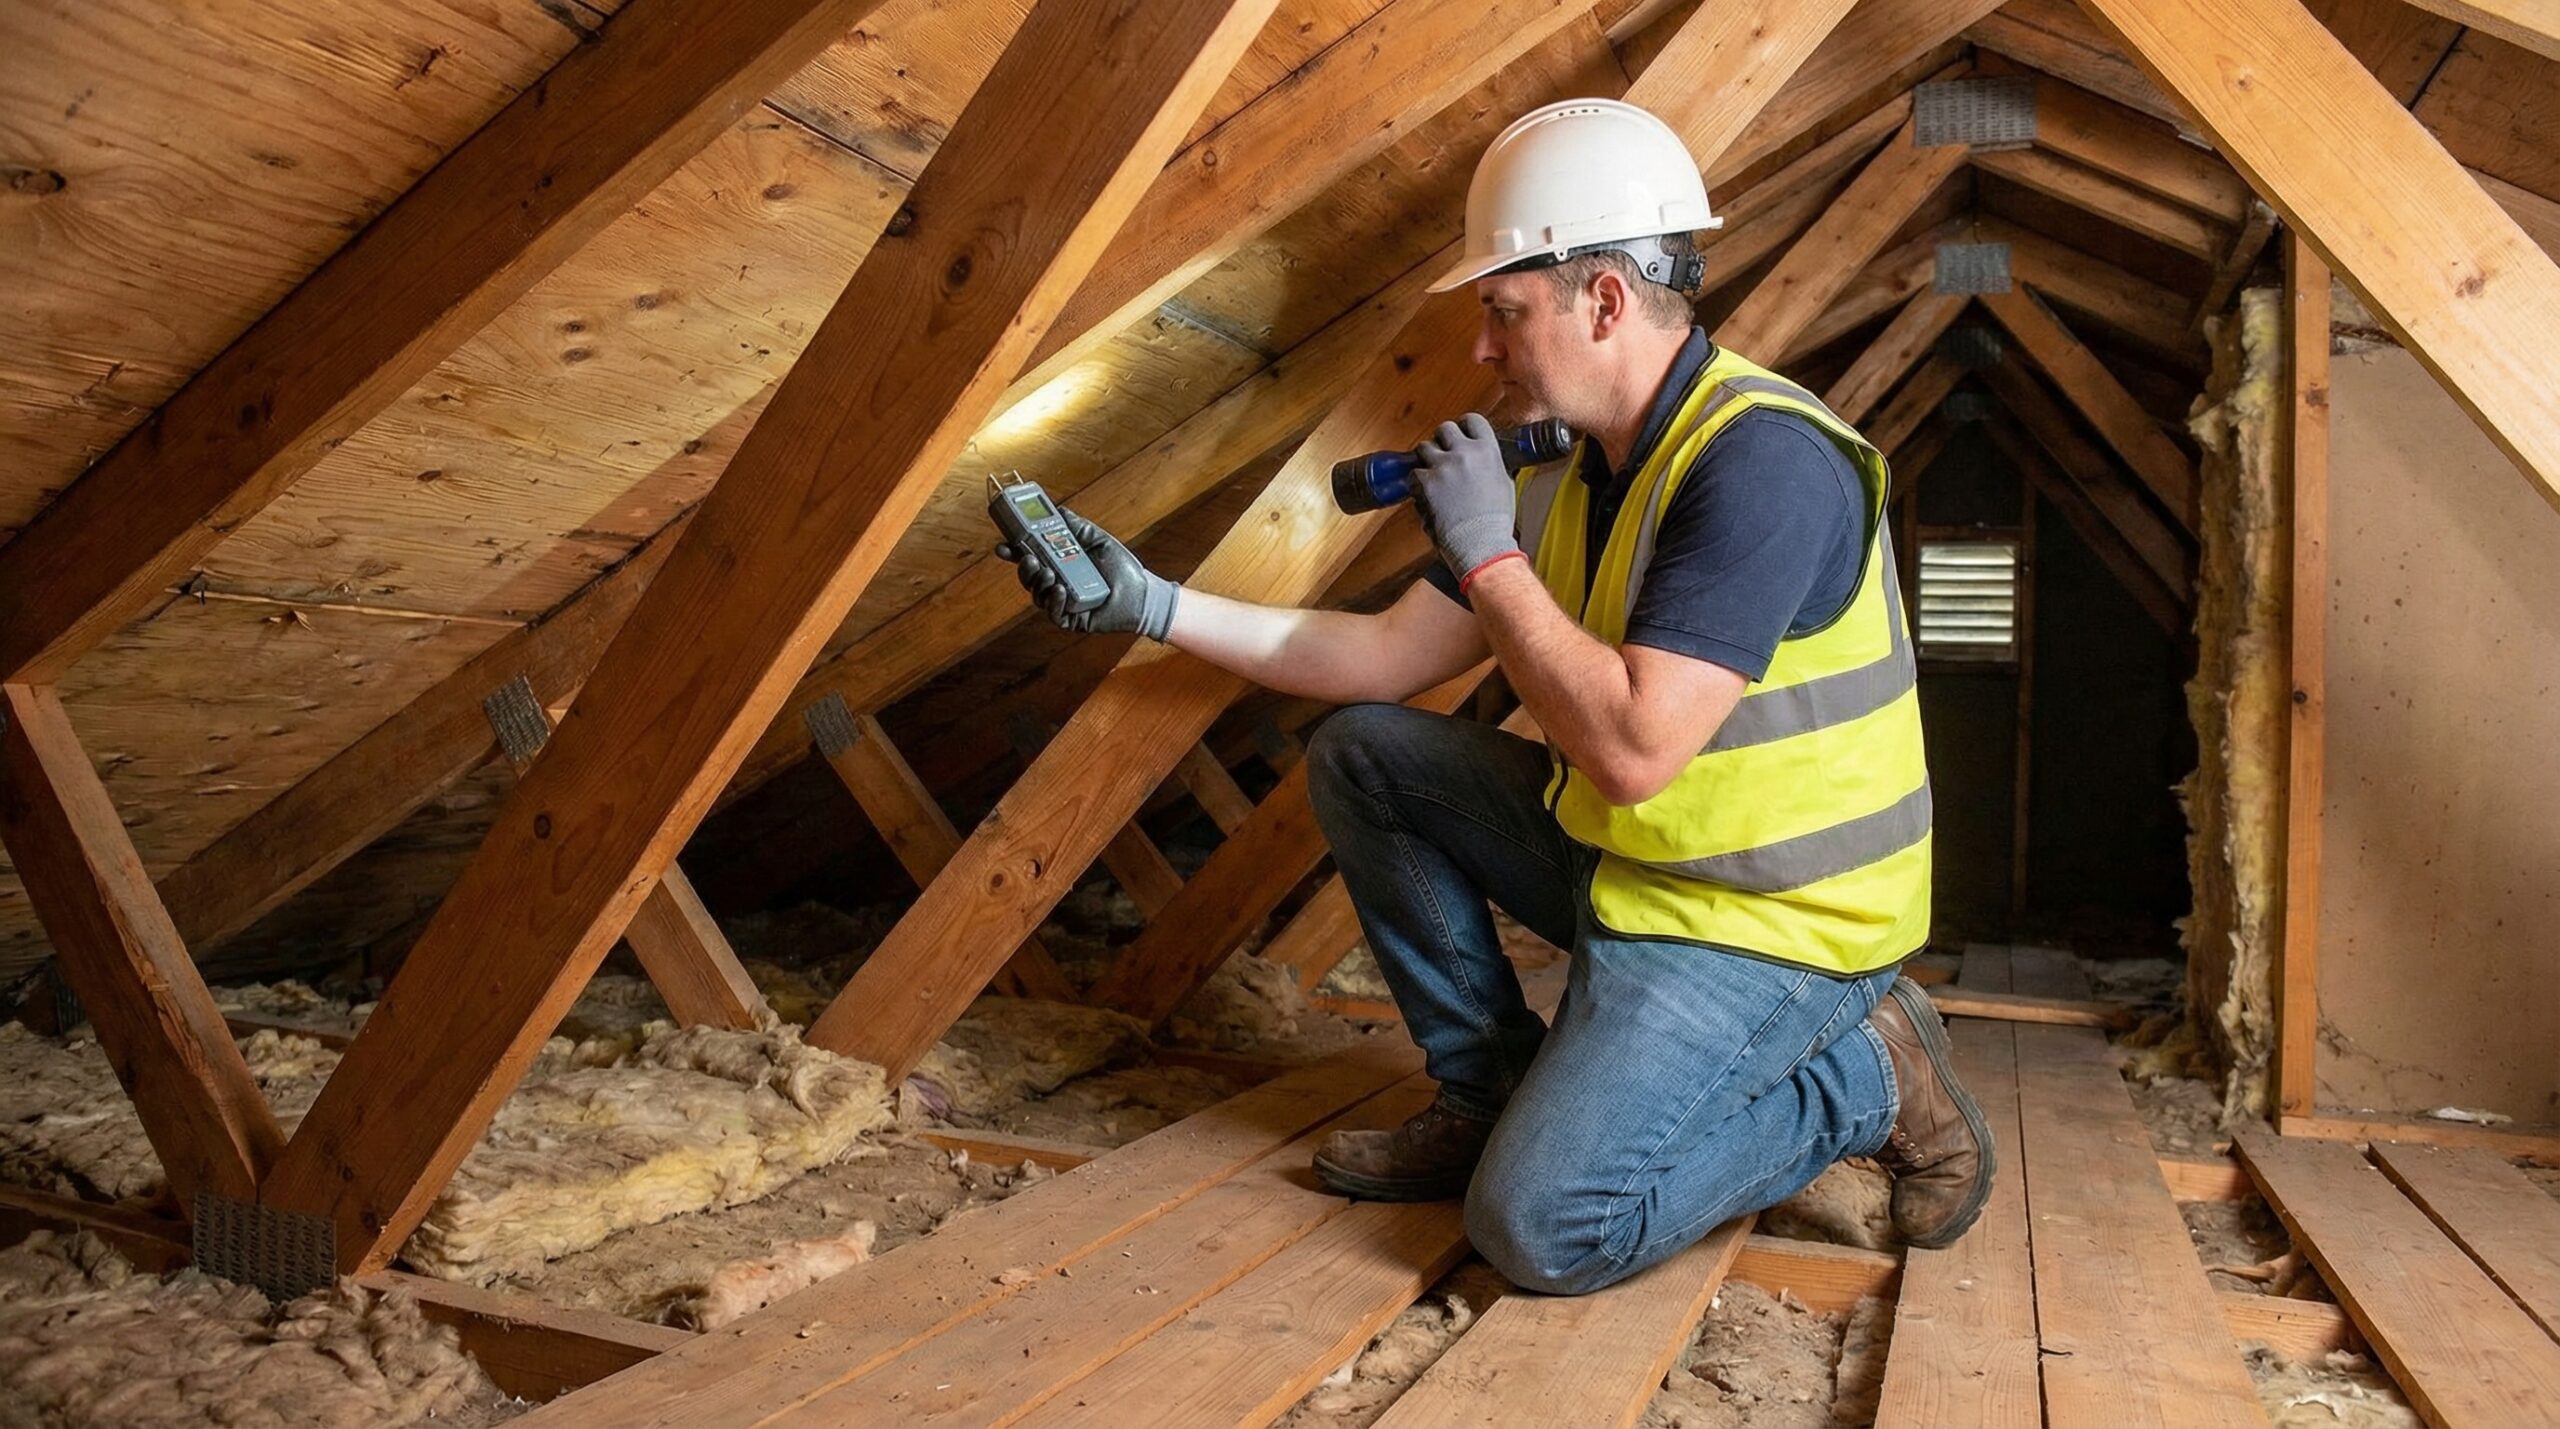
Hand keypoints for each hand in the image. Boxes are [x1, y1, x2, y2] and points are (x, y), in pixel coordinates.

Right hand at [990, 503, 1179, 639]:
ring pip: (1037, 594)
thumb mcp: (1097, 540)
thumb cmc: (1121, 568)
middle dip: (1023, 566)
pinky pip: (1053, 613)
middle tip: (1027, 557)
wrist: (1142, 593)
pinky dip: (1052, 601)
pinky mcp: (1071, 620)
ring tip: (1048, 571)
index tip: (1003, 544)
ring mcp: (1062, 602)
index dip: (1014, 551)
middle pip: (1028, 576)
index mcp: (1060, 563)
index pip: (1030, 556)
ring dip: (1037, 582)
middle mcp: (1057, 582)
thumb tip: (1058, 510)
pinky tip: (1059, 590)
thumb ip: (1077, 526)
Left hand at [1411, 413, 1518, 579]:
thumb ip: (1493, 465)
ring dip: (1426, 460)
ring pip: (1424, 447)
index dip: (1463, 426)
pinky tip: (1426, 494)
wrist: (1481, 542)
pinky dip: (1416, 483)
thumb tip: (1488, 459)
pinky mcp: (1426, 482)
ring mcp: (1444, 466)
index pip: (1473, 420)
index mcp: (1488, 450)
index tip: (1460, 434)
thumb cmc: (1495, 520)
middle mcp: (1465, 452)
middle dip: (1441, 441)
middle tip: (1443, 455)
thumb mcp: (1505, 483)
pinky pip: (1414, 473)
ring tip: (1433, 476)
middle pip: (1444, 428)